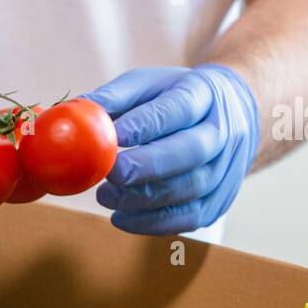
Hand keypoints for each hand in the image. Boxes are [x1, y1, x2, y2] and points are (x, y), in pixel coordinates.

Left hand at [86, 64, 260, 234]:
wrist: (233, 114)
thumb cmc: (176, 98)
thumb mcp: (148, 84)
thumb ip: (114, 97)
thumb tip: (75, 113)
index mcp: (204, 93)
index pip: (178, 109)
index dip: (146, 124)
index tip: (113, 136)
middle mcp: (224, 131)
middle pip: (191, 152)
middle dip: (146, 167)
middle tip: (109, 175)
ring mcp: (227, 168)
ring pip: (190, 189)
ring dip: (143, 199)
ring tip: (105, 197)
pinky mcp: (220, 199)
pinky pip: (190, 218)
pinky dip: (153, 223)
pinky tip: (122, 217)